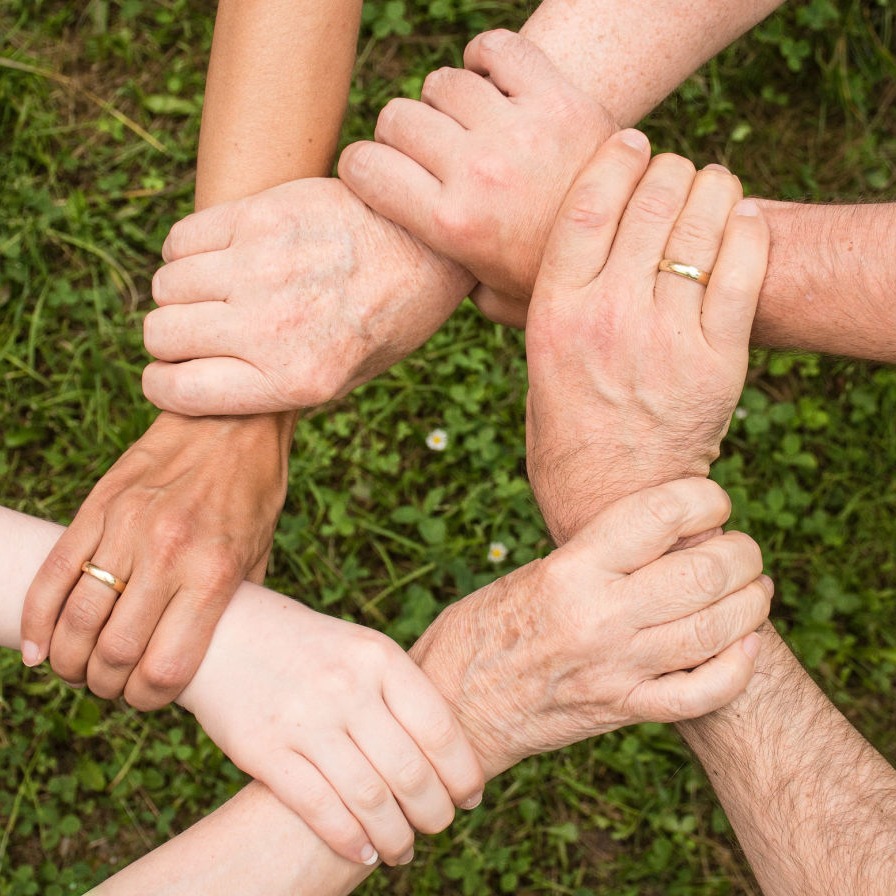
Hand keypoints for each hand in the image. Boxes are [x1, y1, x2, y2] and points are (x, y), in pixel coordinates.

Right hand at [20, 412, 290, 708]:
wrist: (232, 420)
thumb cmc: (253, 492)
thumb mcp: (259, 554)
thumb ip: (231, 607)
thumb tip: (208, 656)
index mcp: (213, 574)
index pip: (165, 667)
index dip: (148, 699)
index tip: (147, 698)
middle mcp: (167, 554)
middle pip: (113, 652)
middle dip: (106, 685)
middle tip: (110, 685)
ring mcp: (127, 528)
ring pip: (76, 619)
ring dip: (68, 660)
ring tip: (77, 667)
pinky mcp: (99, 507)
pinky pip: (54, 573)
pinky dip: (36, 619)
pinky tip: (37, 647)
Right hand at [143, 177, 474, 415]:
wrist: (429, 246)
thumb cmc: (388, 318)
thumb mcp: (346, 378)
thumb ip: (275, 388)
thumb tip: (204, 387)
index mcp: (296, 379)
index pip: (177, 391)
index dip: (164, 386)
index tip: (171, 376)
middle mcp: (273, 327)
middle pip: (162, 335)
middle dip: (171, 340)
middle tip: (200, 331)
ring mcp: (263, 267)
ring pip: (166, 285)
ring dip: (181, 293)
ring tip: (216, 292)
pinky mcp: (261, 215)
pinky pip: (181, 238)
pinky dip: (187, 251)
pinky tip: (220, 256)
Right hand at [179, 585, 483, 867]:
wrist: (225, 631)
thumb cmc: (307, 646)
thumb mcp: (360, 648)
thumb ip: (399, 691)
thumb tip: (448, 754)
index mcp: (378, 657)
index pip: (439, 728)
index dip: (462, 772)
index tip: (470, 796)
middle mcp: (347, 687)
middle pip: (410, 771)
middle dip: (434, 812)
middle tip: (439, 826)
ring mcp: (305, 719)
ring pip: (369, 799)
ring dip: (396, 837)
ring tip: (403, 850)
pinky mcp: (265, 750)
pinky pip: (319, 808)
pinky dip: (349, 840)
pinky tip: (364, 852)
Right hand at [339, 29, 614, 326]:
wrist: (634, 249)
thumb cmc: (553, 279)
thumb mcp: (493, 300)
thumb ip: (448, 282)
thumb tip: (416, 268)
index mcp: (452, 225)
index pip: (363, 166)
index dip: (361, 167)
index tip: (376, 174)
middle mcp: (478, 172)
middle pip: (397, 117)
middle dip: (400, 136)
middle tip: (427, 154)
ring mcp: (519, 130)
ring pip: (442, 82)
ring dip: (445, 102)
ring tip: (466, 126)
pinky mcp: (558, 97)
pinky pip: (497, 48)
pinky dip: (486, 58)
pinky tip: (491, 84)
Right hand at [411, 478, 770, 777]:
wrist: (454, 708)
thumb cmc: (482, 629)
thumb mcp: (531, 573)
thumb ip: (595, 557)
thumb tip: (662, 536)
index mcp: (570, 570)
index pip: (660, 515)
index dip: (704, 498)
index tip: (712, 500)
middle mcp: (599, 617)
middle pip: (704, 572)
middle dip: (741, 553)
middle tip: (742, 548)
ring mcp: (616, 668)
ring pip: (716, 630)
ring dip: (751, 603)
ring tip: (755, 588)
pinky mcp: (623, 710)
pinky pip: (702, 693)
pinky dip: (738, 667)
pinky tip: (746, 644)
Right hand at [525, 131, 768, 543]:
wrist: (614, 498)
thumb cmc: (566, 431)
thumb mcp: (534, 364)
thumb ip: (531, 309)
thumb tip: (505, 266)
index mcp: (555, 314)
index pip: (587, 205)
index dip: (615, 159)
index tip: (630, 140)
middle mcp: (609, 317)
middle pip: (650, 203)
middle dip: (668, 169)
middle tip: (673, 169)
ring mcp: (666, 338)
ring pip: (701, 227)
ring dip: (712, 189)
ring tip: (711, 186)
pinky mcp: (717, 361)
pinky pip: (743, 271)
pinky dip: (748, 231)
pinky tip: (742, 218)